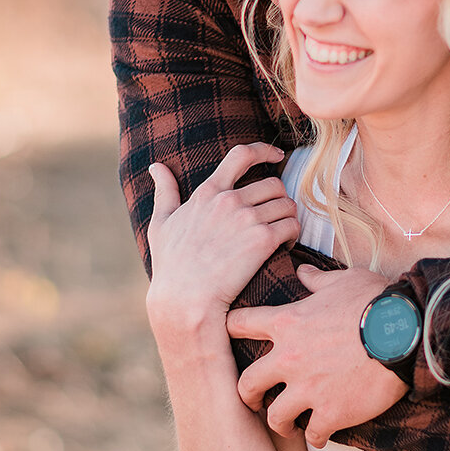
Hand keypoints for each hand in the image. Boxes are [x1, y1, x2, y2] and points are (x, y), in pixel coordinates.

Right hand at [146, 143, 299, 333]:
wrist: (184, 300)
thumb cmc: (171, 266)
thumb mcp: (161, 224)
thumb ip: (164, 191)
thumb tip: (156, 166)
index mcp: (208, 192)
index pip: (242, 155)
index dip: (264, 150)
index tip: (277, 155)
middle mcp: (229, 200)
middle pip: (274, 184)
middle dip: (278, 200)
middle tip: (274, 218)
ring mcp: (247, 218)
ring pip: (287, 205)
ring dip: (287, 218)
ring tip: (279, 235)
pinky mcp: (263, 240)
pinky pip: (292, 226)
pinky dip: (293, 235)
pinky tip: (283, 247)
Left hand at [226, 265, 405, 445]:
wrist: (406, 332)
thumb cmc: (376, 301)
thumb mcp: (343, 281)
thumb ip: (317, 281)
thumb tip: (303, 272)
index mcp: (287, 322)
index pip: (238, 324)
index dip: (231, 330)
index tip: (232, 339)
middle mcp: (289, 358)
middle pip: (246, 383)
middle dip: (247, 394)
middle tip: (254, 399)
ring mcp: (308, 389)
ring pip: (275, 416)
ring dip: (280, 422)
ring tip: (288, 426)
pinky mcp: (330, 412)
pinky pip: (312, 434)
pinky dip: (316, 436)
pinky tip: (322, 435)